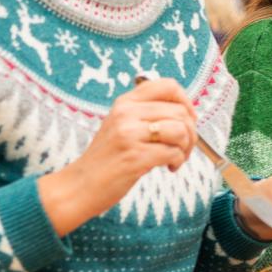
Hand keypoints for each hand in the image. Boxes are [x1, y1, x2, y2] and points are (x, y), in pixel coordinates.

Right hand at [39, 79, 197, 235]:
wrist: (81, 186)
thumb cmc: (107, 158)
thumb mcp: (121, 126)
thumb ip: (147, 115)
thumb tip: (187, 112)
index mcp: (125, 102)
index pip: (168, 86)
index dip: (186, 102)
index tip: (188, 119)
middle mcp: (126, 113)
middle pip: (180, 111)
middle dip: (191, 132)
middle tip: (185, 147)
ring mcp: (129, 134)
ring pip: (180, 130)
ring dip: (186, 147)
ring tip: (176, 157)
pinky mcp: (135, 157)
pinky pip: (173, 152)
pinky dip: (178, 161)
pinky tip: (169, 167)